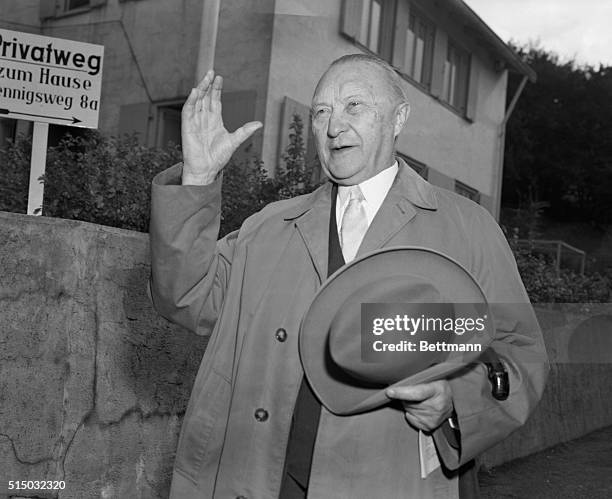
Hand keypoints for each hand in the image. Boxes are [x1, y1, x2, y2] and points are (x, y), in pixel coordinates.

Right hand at [181, 70, 262, 184]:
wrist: (206, 169)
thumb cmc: (218, 158)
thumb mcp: (234, 141)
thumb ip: (245, 131)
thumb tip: (259, 124)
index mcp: (215, 120)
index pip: (215, 100)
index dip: (216, 89)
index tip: (220, 78)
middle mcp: (204, 118)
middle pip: (205, 97)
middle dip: (208, 85)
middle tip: (212, 72)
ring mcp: (195, 121)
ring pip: (197, 101)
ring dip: (200, 89)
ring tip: (205, 78)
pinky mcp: (187, 127)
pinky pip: (188, 111)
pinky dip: (191, 101)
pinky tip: (195, 92)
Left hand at [386, 381, 453, 431]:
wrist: (453, 400)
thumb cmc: (439, 385)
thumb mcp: (432, 376)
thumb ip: (417, 378)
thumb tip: (397, 380)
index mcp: (438, 389)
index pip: (417, 392)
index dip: (402, 392)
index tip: (389, 392)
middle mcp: (437, 405)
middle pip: (409, 403)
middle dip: (406, 397)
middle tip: (414, 392)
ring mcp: (434, 418)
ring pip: (408, 410)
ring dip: (409, 405)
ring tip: (421, 400)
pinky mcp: (430, 426)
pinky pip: (410, 418)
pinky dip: (411, 413)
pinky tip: (420, 409)